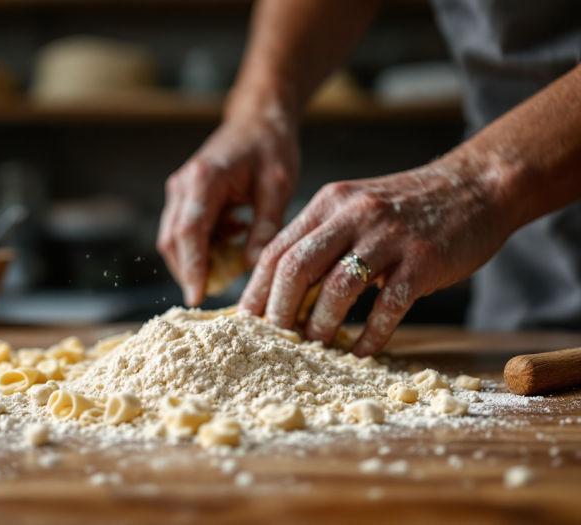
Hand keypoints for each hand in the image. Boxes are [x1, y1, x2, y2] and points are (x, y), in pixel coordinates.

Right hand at [157, 107, 299, 305]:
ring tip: (231, 266)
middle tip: (220, 291)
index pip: (188, 232)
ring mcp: (179, 191)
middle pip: (172, 241)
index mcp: (204, 179)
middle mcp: (183, 185)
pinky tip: (232, 240)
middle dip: (191, 271)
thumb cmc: (270, 148)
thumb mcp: (278, 188)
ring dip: (196, 260)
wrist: (258, 120)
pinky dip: (202, 247)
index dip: (191, 268)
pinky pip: (184, 232)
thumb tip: (253, 266)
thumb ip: (265, 227)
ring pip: (173, 240)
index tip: (197, 297)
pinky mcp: (184, 197)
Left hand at [238, 153, 514, 355]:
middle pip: (296, 267)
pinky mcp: (422, 259)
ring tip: (316, 347)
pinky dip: (370, 334)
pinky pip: (388, 306)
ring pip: (338, 287)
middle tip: (276, 340)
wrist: (475, 186)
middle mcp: (352, 214)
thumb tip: (285, 291)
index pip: (276, 248)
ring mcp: (388, 236)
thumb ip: (322, 238)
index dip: (257, 288)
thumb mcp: (355, 207)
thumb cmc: (408, 206)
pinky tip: (362, 351)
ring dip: (321, 324)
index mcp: (329, 202)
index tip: (247, 320)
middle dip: (279, 310)